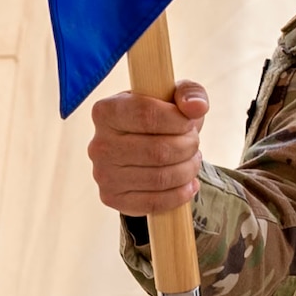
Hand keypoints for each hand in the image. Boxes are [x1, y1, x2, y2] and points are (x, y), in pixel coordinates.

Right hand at [88, 81, 208, 214]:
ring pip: (160, 178)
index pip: (147, 115)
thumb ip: (189, 93)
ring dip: (188, 170)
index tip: (190, 122)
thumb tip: (196, 107)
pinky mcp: (112, 198)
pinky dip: (180, 194)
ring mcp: (103, 174)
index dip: (179, 121)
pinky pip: (153, 203)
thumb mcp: (175, 97)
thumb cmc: (161, 118)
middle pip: (158, 151)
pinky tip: (188, 184)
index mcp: (106, 111)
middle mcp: (99, 143)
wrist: (144, 148)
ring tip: (192, 160)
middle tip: (194, 144)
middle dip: (188, 147)